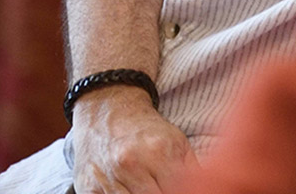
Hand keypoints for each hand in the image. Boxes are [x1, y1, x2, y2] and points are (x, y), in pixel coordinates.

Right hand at [71, 87, 195, 192]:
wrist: (107, 110)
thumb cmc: (146, 129)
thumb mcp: (176, 141)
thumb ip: (191, 168)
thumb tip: (206, 186)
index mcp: (159, 151)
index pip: (177, 191)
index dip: (182, 193)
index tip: (184, 190)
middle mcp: (131, 164)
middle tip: (164, 188)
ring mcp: (108, 178)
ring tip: (149, 188)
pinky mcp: (89, 189)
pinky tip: (130, 191)